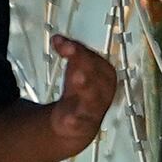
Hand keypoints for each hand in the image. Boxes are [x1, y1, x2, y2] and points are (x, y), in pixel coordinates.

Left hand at [33, 35, 120, 158]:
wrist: (79, 120)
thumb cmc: (82, 88)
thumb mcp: (78, 66)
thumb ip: (70, 50)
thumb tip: (56, 38)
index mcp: (105, 72)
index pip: (93, 58)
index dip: (78, 50)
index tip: (62, 43)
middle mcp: (104, 89)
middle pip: (95, 76)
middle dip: (87, 67)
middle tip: (77, 57)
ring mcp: (95, 107)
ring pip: (92, 97)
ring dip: (86, 87)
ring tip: (77, 78)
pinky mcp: (83, 124)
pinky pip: (81, 121)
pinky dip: (76, 120)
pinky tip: (70, 118)